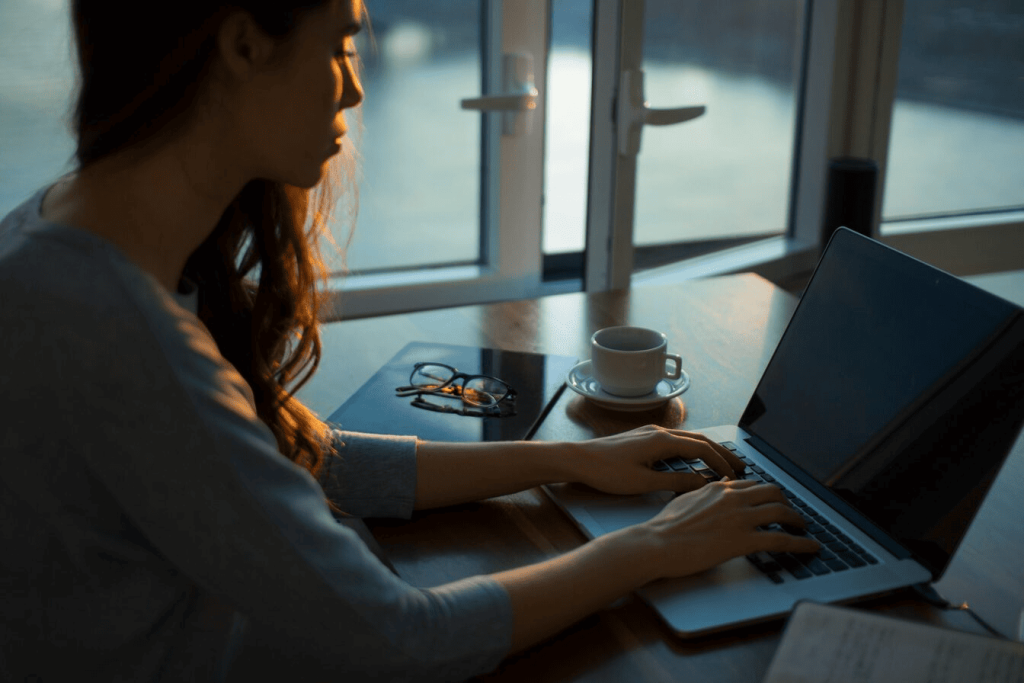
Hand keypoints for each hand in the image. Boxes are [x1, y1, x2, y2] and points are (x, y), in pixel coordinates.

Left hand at [567, 425, 746, 495]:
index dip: (721, 463)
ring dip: (708, 450)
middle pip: (700, 440)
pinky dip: (692, 450)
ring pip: (688, 439)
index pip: (702, 449)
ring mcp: (650, 433)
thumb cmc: (606, 472)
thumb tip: (702, 483)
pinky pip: (675, 441)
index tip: (735, 477)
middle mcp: (659, 432)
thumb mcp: (643, 482)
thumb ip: (675, 483)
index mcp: (662, 440)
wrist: (578, 459)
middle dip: (722, 453)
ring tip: (722, 464)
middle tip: (741, 466)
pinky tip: (694, 460)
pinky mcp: (642, 438)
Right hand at [635, 479, 819, 579]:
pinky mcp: (744, 540)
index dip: (767, 494)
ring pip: (782, 512)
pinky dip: (801, 543)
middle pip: (773, 492)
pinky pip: (782, 540)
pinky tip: (811, 547)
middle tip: (791, 514)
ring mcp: (740, 518)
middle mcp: (733, 498)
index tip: (773, 501)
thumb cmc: (665, 526)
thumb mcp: (686, 499)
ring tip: (804, 529)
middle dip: (787, 502)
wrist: (658, 543)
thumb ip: (706, 492)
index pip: (753, 485)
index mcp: (719, 489)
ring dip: (798, 521)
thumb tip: (720, 485)